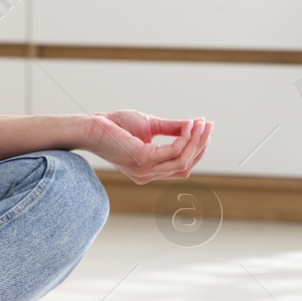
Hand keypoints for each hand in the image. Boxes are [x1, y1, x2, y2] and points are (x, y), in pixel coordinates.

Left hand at [84, 110, 211, 183]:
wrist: (92, 126)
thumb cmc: (116, 125)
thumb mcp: (151, 125)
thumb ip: (173, 128)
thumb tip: (196, 125)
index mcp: (149, 170)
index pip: (181, 167)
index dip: (196, 150)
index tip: (206, 130)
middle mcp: (148, 175)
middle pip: (185, 167)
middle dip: (200, 146)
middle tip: (209, 126)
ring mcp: (145, 171)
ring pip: (182, 162)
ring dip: (195, 143)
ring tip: (202, 125)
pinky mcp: (142, 161)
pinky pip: (172, 153)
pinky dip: (184, 140)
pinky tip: (189, 127)